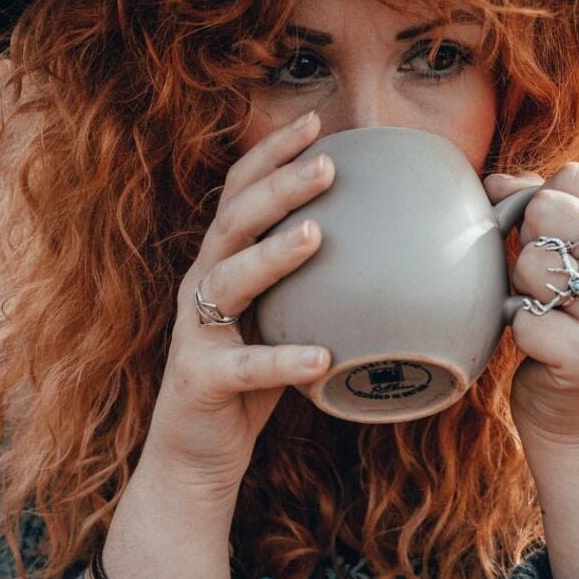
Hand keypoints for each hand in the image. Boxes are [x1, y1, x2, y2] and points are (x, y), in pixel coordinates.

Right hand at [141, 109, 333, 498]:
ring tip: (316, 235)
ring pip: (227, 280)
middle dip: (278, 187)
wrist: (193, 455)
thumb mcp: (277, 322)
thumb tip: (384, 255)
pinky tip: (322, 357)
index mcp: (221, 264)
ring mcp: (195, 332)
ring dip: (271, 255)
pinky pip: (243, 367)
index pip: (240, 193)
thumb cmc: (247, 383)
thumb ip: (309, 288)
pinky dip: (281, 360)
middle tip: (327, 164)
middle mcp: (201, 286)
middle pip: (233, 222)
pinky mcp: (199, 380)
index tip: (315, 122)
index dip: (270, 155)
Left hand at [482, 162, 578, 447]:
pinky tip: (541, 347)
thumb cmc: (567, 321)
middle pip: (548, 208)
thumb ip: (535, 206)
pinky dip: (517, 330)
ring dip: (521, 290)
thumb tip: (492, 182)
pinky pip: (523, 318)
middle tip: (546, 283)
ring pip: (531, 262)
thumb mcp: (567, 254)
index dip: (541, 205)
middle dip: (529, 243)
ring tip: (546, 314)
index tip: (551, 244)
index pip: (572, 176)